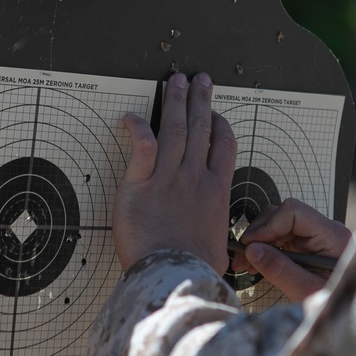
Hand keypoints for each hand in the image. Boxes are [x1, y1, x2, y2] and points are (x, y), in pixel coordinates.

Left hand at [114, 72, 236, 272]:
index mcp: (216, 190)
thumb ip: (215, 234)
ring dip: (174, 101)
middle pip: (200, 127)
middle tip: (199, 80)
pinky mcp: (139, 184)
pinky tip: (132, 116)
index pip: (223, 145)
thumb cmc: (194, 267)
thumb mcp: (219, 248)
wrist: (172, 275)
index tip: (215, 113)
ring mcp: (167, 178)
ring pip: (174, 128)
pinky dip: (137, 128)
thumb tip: (217, 246)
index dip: (220, 123)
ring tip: (175, 82)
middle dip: (199, 99)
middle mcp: (194, 177)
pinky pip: (141, 146)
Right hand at [231, 199, 351, 300]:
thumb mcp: (306, 290)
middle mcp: (325, 230)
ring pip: (278, 225)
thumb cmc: (333, 302)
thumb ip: (280, 269)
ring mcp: (315, 237)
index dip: (268, 225)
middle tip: (241, 257)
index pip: (294, 212)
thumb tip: (252, 249)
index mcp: (332, 235)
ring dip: (259, 242)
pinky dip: (265, 249)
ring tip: (244, 264)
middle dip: (259, 234)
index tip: (250, 245)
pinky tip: (254, 264)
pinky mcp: (307, 246)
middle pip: (283, 215)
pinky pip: (280, 239)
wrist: (346, 314)